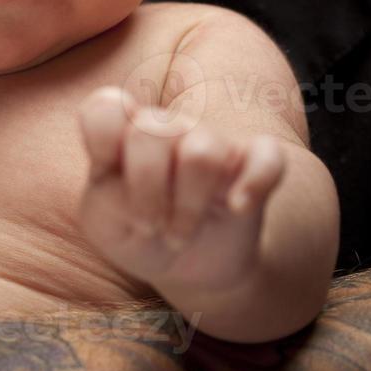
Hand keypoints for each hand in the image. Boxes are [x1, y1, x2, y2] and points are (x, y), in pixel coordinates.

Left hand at [76, 85, 285, 292]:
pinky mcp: (254, 165)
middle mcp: (166, 129)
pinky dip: (254, 184)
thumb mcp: (104, 226)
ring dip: (188, 206)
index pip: (107, 107)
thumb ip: (106, 197)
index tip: (103, 175)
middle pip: (151, 131)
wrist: (185, 262)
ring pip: (202, 152)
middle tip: (149, 225)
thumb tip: (134, 184)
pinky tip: (236, 208)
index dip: (101, 140)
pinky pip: (268, 157)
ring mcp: (212, 143)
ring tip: (179, 234)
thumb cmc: (136, 233)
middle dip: (146, 191)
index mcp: (121, 135)